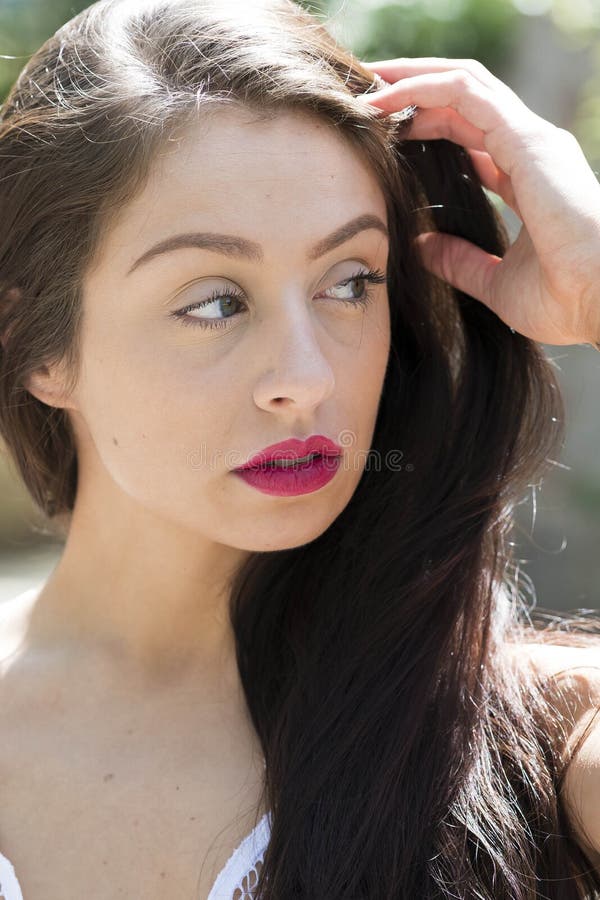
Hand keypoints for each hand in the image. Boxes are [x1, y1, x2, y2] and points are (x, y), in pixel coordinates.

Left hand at [361, 57, 599, 347]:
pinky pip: (466, 94)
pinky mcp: (526, 139)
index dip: (424, 126)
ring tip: (367, 85)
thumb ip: (459, 261)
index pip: (467, 135)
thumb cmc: (566, 297)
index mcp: (524, 178)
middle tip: (363, 95)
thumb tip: (422, 247)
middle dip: (411, 91)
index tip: (382, 133)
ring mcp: (529, 140)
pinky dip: (423, 88)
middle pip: (462, 100)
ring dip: (411, 79)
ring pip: (463, 85)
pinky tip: (386, 97)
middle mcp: (527, 150)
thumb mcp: (495, 282)